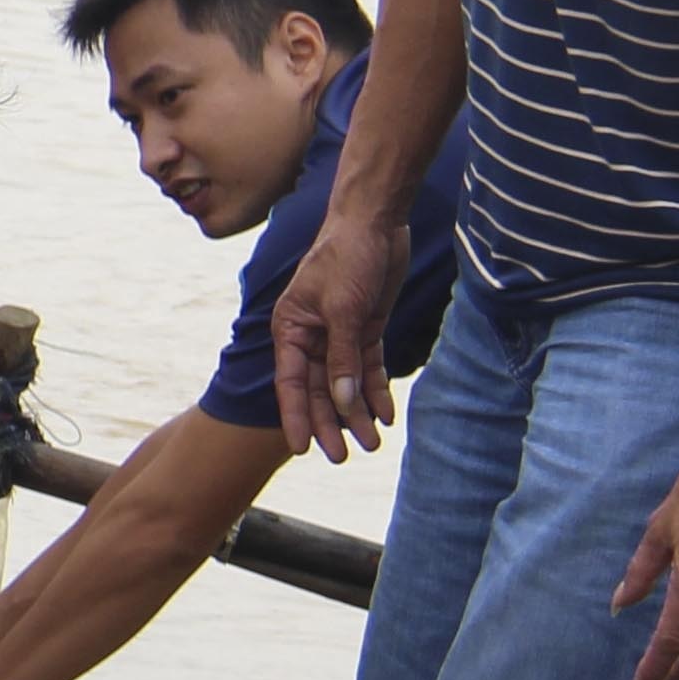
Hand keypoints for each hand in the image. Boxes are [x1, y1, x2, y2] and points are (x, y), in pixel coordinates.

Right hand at [271, 215, 410, 461]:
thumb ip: (343, 358)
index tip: (303, 450)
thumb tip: (344, 404)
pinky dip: (377, 391)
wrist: (374, 222)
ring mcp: (338, 334)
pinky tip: (387, 414)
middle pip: (319, 390)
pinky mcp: (364, 328)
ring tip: (373, 443)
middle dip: (332, 423)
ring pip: (346, 384)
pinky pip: (368, 368)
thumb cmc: (347, 257)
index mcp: (291, 329)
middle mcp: (311, 336)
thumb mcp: (344, 310)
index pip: (291, 383)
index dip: (297, 417)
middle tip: (345, 457)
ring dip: (358, 413)